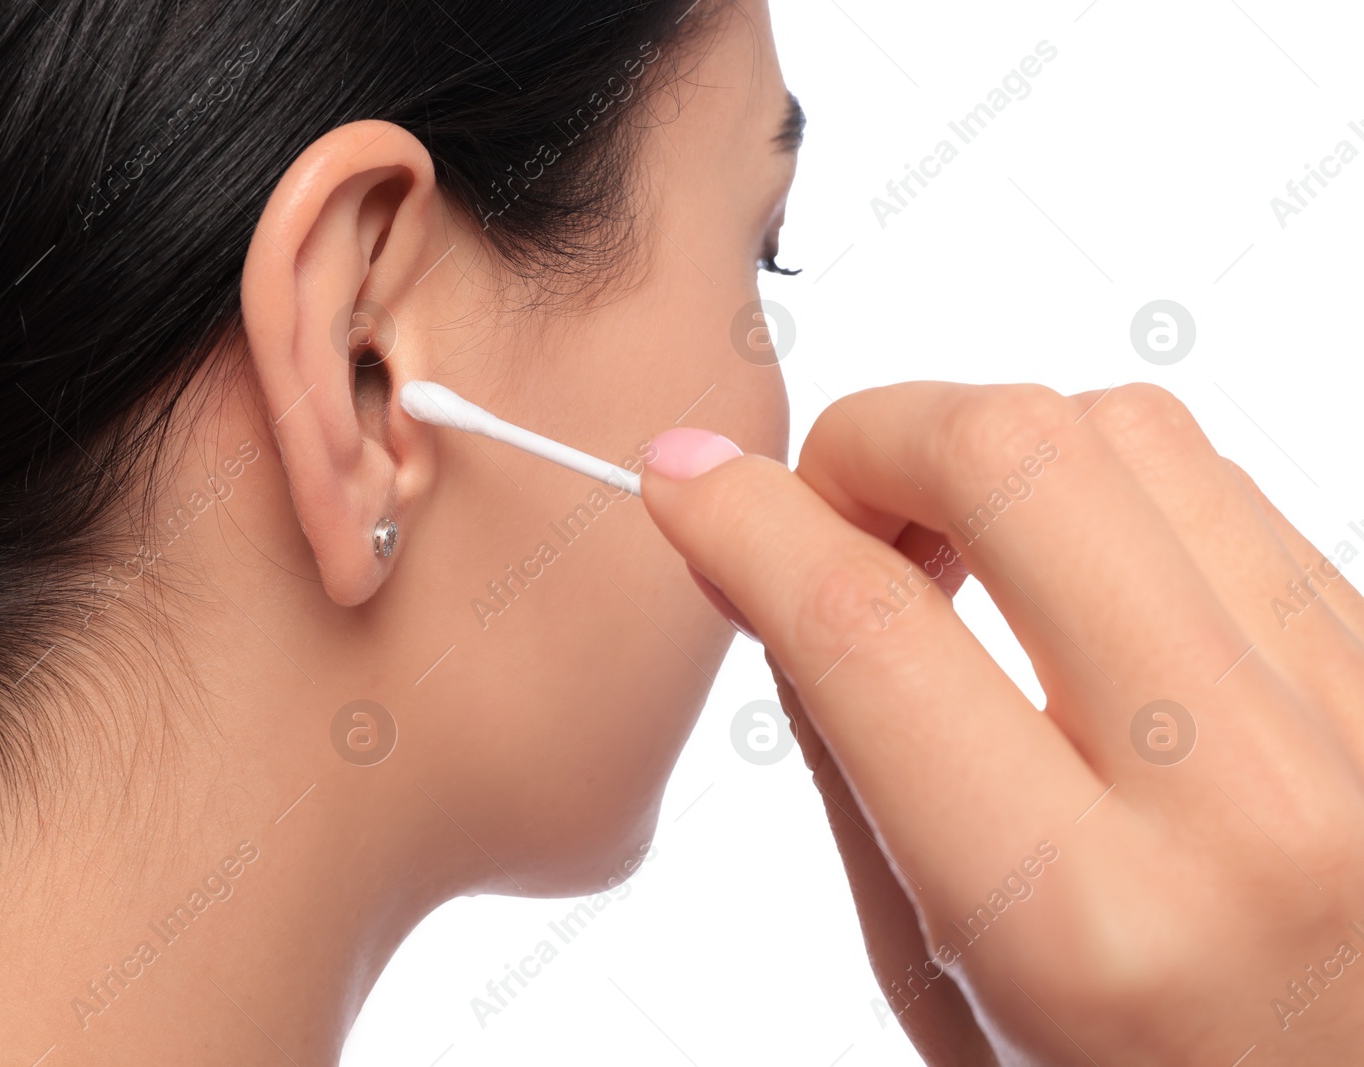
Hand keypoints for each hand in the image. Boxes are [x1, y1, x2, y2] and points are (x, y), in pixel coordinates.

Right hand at [642, 383, 1363, 1064]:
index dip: (746, 521)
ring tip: (957, 553)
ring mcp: (1351, 719)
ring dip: (998, 458)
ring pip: (1132, 435)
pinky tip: (1070, 589)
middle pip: (1020, 457)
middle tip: (833, 504)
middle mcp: (1242, 800)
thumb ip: (850, 759)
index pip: (869, 630)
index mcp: (1078, 920)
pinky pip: (1221, 492)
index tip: (687, 482)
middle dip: (877, 437)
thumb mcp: (938, 979)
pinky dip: (1106, 499)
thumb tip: (767, 563)